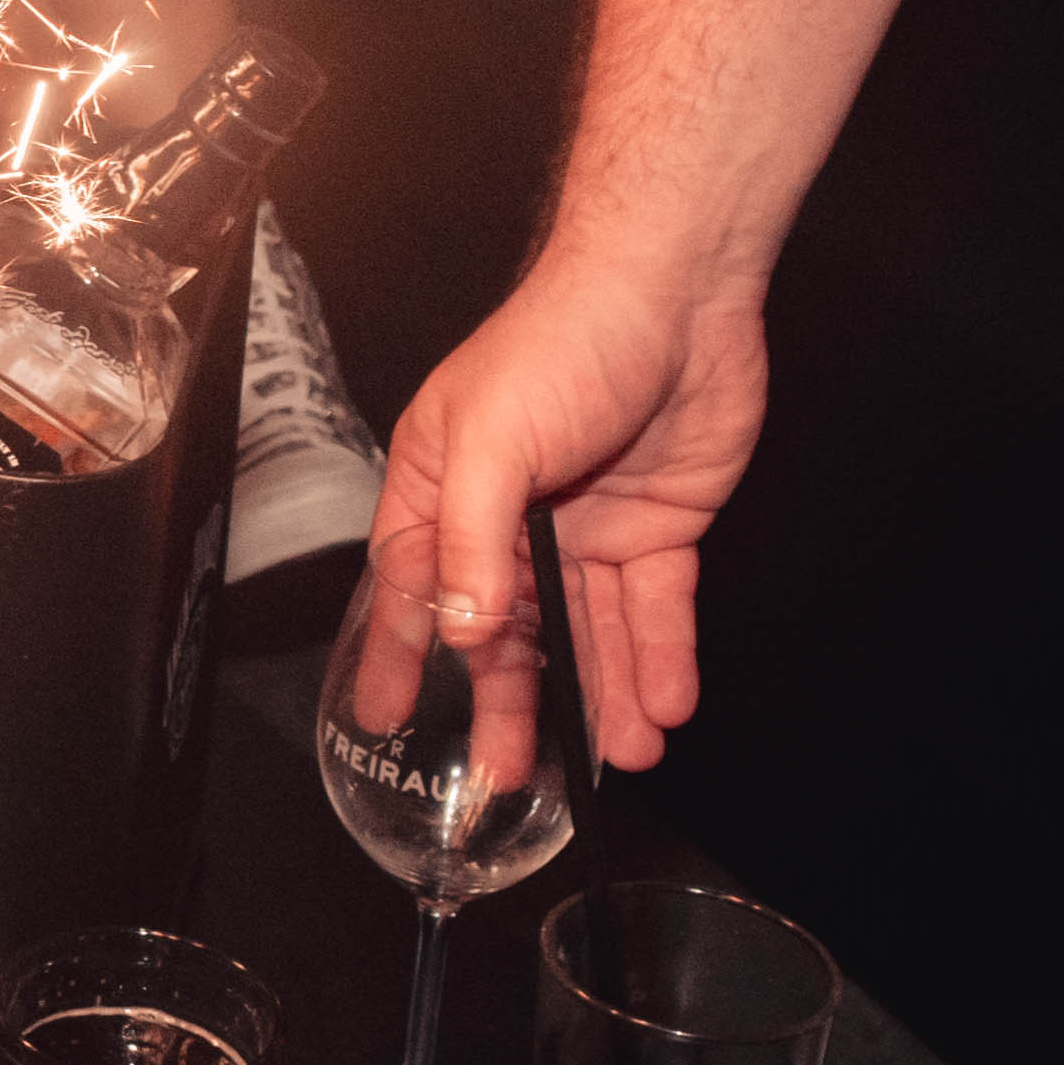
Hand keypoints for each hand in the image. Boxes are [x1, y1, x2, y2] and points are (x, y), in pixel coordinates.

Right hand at [370, 251, 773, 773]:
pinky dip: (660, 659)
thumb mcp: (493, 440)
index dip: (401, 653)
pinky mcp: (656, 528)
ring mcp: (586, 525)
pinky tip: (664, 704)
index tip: (386, 716)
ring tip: (619, 756)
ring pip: (588, 631)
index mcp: (445, 487)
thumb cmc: (561, 338)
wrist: (677, 290)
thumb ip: (471, 541)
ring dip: (601, 693)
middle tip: (513, 774)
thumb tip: (458, 630)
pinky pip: (654, 610)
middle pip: (506, 627)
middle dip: (513, 701)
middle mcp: (511, 516)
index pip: (413, 587)